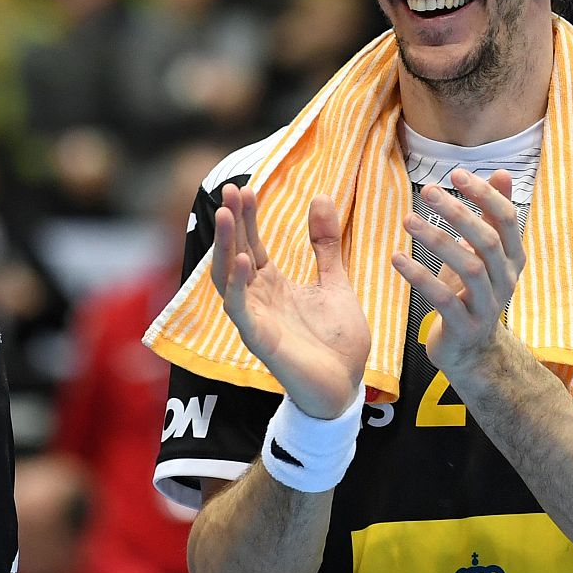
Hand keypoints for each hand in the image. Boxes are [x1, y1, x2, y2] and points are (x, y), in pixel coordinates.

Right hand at [211, 183, 370, 418]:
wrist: (346, 385)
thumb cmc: (338, 341)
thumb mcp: (335, 282)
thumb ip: (324, 244)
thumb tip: (321, 196)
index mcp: (273, 285)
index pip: (252, 243)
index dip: (248, 216)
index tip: (246, 187)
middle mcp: (258, 298)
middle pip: (236, 253)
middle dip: (232, 222)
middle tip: (230, 189)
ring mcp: (255, 318)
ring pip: (228, 277)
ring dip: (226, 246)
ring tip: (228, 215)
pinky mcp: (259, 339)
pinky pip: (240, 308)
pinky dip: (238, 284)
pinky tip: (245, 260)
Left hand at [391, 169, 524, 374]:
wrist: (473, 351)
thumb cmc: (473, 293)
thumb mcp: (485, 254)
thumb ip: (492, 215)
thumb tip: (501, 172)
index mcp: (513, 258)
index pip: (506, 219)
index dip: (484, 195)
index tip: (455, 173)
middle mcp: (506, 280)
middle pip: (488, 240)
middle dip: (458, 212)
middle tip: (427, 190)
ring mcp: (488, 305)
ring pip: (469, 268)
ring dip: (437, 240)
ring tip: (407, 220)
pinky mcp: (465, 326)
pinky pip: (444, 299)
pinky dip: (420, 277)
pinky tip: (397, 259)